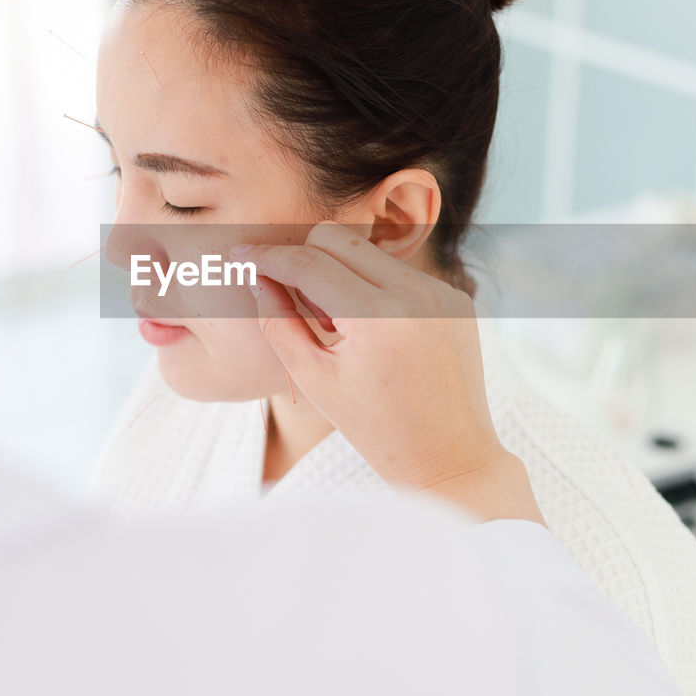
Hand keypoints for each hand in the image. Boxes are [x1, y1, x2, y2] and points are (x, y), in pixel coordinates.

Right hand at [232, 222, 543, 523]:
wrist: (450, 456)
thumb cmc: (375, 429)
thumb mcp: (314, 380)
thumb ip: (278, 323)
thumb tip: (256, 276)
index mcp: (379, 318)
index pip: (308, 263)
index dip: (267, 256)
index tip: (239, 255)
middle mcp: (416, 295)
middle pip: (337, 239)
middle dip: (302, 256)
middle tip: (291, 296)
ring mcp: (442, 292)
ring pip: (369, 252)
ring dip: (338, 273)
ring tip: (334, 324)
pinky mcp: (456, 298)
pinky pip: (400, 273)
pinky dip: (372, 287)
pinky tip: (369, 331)